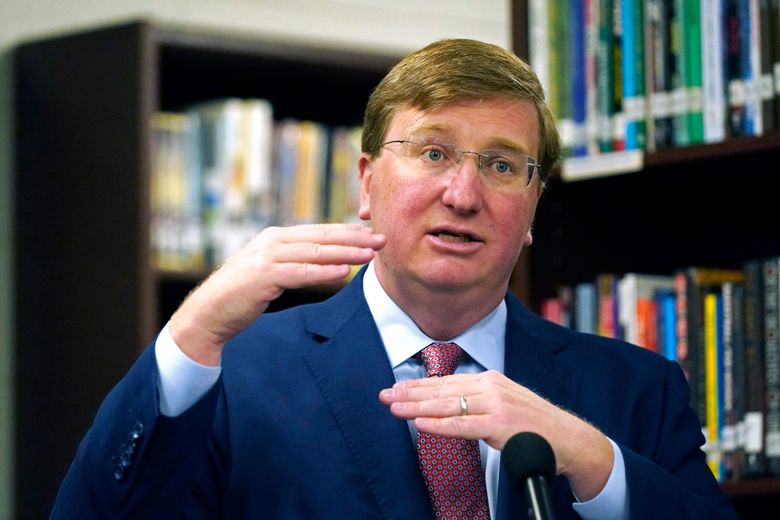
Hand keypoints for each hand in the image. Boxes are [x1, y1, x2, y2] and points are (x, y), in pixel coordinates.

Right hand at [170, 223, 384, 365]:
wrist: (208, 313)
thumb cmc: (242, 296)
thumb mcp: (271, 272)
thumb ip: (295, 263)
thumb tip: (329, 263)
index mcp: (275, 237)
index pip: (318, 231)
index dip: (346, 231)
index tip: (371, 233)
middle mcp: (272, 241)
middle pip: (321, 237)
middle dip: (354, 238)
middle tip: (381, 239)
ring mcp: (266, 257)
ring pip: (315, 252)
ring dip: (346, 252)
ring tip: (370, 254)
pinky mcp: (263, 276)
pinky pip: (301, 272)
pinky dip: (323, 271)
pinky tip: (343, 270)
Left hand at [379, 370, 612, 499]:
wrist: (570, 440)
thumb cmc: (536, 426)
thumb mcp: (505, 404)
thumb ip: (478, 402)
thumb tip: (447, 404)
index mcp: (491, 380)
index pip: (447, 381)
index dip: (418, 385)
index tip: (395, 388)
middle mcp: (492, 387)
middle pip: (442, 389)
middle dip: (410, 393)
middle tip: (384, 395)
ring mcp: (497, 405)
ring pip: (449, 404)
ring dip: (417, 407)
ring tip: (394, 408)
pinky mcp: (501, 425)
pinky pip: (463, 425)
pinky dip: (440, 424)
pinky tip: (421, 424)